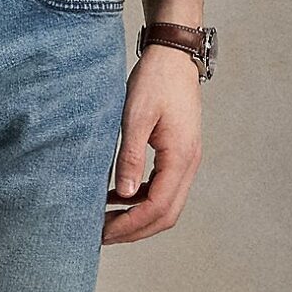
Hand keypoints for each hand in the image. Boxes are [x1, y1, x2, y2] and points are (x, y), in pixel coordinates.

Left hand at [102, 44, 202, 242]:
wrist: (173, 57)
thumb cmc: (154, 81)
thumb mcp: (135, 117)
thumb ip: (129, 157)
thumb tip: (122, 194)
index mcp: (180, 157)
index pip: (157, 207)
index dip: (130, 225)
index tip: (103, 233)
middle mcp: (189, 163)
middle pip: (166, 214)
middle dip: (134, 230)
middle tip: (102, 235)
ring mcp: (186, 160)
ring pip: (166, 204)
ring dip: (137, 216)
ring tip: (105, 220)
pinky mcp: (178, 154)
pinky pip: (162, 188)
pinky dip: (140, 199)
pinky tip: (116, 197)